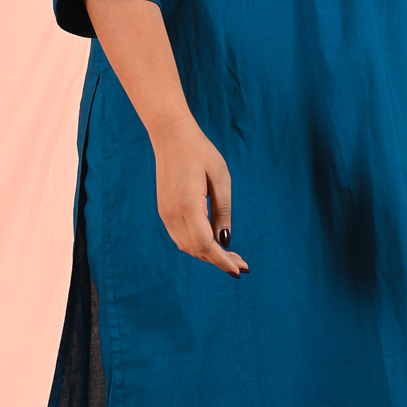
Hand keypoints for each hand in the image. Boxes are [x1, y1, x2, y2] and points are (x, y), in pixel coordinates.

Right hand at [151, 115, 248, 276]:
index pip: (205, 244)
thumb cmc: (200, 153)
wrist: (170, 136)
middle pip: (196, 250)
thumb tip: (225, 242)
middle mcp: (173, 215)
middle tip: (243, 265)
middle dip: (220, 261)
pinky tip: (213, 243)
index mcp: (188, 206)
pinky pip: (181, 237)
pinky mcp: (164, 211)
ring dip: (208, 255)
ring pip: (187, 246)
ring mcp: (166, 214)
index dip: (222, 261)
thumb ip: (223, 212)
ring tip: (231, 257)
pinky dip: (198, 245)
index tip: (239, 271)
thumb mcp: (221, 179)